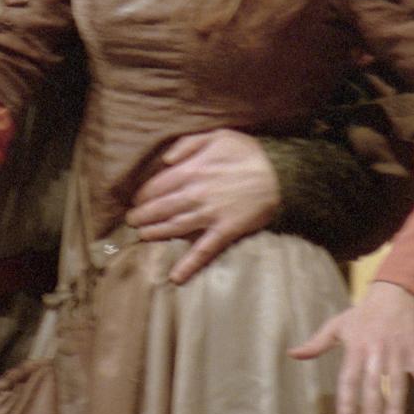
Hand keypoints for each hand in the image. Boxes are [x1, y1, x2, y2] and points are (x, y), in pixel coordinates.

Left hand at [127, 129, 280, 284]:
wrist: (282, 174)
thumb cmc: (249, 153)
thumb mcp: (218, 135)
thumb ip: (187, 144)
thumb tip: (165, 159)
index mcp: (191, 170)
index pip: (157, 186)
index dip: (143, 195)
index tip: (136, 200)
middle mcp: (195, 194)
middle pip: (160, 208)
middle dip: (142, 216)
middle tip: (131, 221)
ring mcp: (209, 215)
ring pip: (174, 228)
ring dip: (155, 234)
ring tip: (142, 236)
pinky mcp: (225, 231)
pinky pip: (203, 250)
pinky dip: (188, 265)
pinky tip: (176, 278)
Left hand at [288, 281, 413, 413]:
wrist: (395, 292)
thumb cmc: (363, 313)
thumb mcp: (338, 325)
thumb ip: (317, 343)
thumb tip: (292, 354)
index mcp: (356, 348)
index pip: (348, 378)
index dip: (347, 400)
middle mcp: (376, 352)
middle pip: (373, 385)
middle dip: (372, 409)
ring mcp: (397, 352)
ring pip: (396, 382)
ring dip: (396, 405)